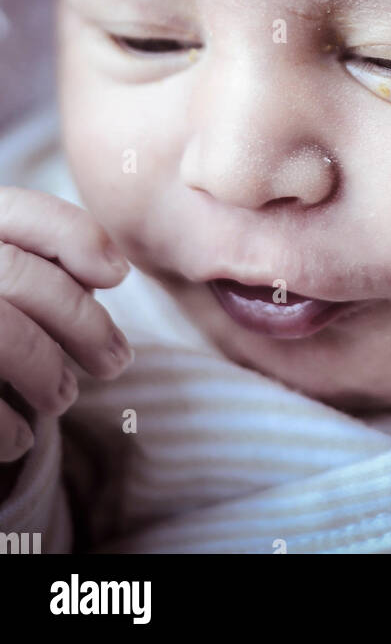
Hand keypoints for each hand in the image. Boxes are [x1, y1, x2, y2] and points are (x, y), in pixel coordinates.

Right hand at [0, 188, 132, 486]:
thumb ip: (35, 265)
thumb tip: (105, 273)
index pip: (19, 211)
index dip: (75, 236)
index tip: (118, 275)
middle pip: (15, 275)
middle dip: (80, 320)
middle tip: (116, 361)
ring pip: (0, 332)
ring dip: (45, 369)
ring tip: (63, 397)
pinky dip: (2, 425)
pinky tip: (20, 439)